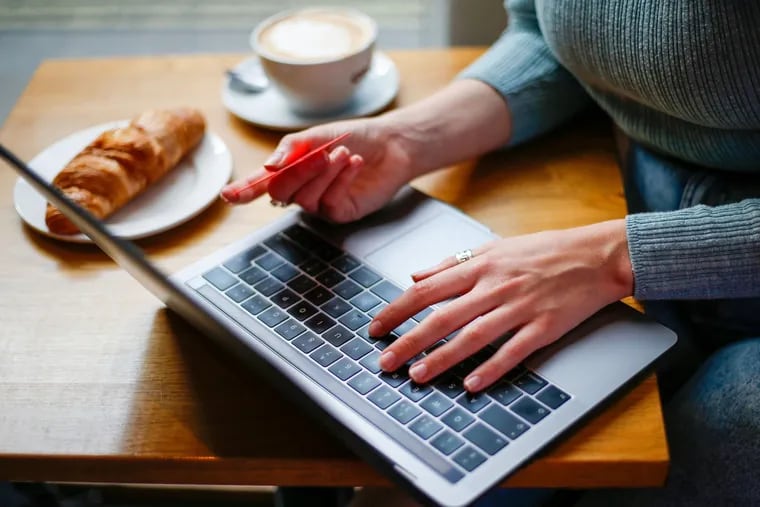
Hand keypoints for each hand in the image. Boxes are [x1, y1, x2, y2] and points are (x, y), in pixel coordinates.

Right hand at [220, 117, 419, 222]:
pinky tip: (356, 163)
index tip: (228, 195)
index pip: (261, 183)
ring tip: (346, 153)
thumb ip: (292, 148)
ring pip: (306, 197)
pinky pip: (330, 201)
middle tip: (323, 154)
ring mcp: (319, 204)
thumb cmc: (353, 137)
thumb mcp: (319, 135)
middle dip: (300, 172)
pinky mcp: (340, 213)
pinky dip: (342, 179)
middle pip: (281, 192)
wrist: (389, 145)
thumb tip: (270, 166)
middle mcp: (301, 190)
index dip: (243, 190)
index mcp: (290, 170)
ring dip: (326, 172)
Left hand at [369, 220, 632, 391]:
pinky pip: (513, 350)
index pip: (427, 290)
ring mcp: (519, 307)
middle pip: (442, 317)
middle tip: (385, 361)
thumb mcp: (494, 246)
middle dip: (409, 341)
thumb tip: (415, 276)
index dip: (398, 310)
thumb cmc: (543, 251)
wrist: (596, 255)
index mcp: (480, 265)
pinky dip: (492, 368)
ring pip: (473, 336)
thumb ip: (451, 262)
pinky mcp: (544, 326)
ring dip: (442, 358)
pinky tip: (471, 384)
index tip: (376, 328)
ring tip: (417, 376)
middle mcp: (494, 286)